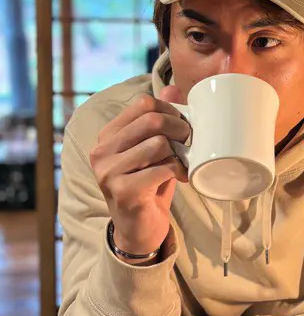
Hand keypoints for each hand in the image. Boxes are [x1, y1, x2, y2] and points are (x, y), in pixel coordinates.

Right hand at [90, 86, 188, 259]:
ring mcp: (109, 172)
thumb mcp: (151, 150)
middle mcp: (102, 151)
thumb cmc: (148, 185)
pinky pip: (162, 168)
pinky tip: (180, 177)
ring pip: (158, 144)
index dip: (170, 110)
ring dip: (180, 153)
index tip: (183, 125)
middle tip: (190, 143)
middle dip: (180, 129)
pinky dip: (178, 171)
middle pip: (152, 121)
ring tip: (183, 164)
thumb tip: (172, 87)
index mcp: (107, 136)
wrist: (139, 229)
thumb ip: (158, 120)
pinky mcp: (123, 191)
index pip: (143, 104)